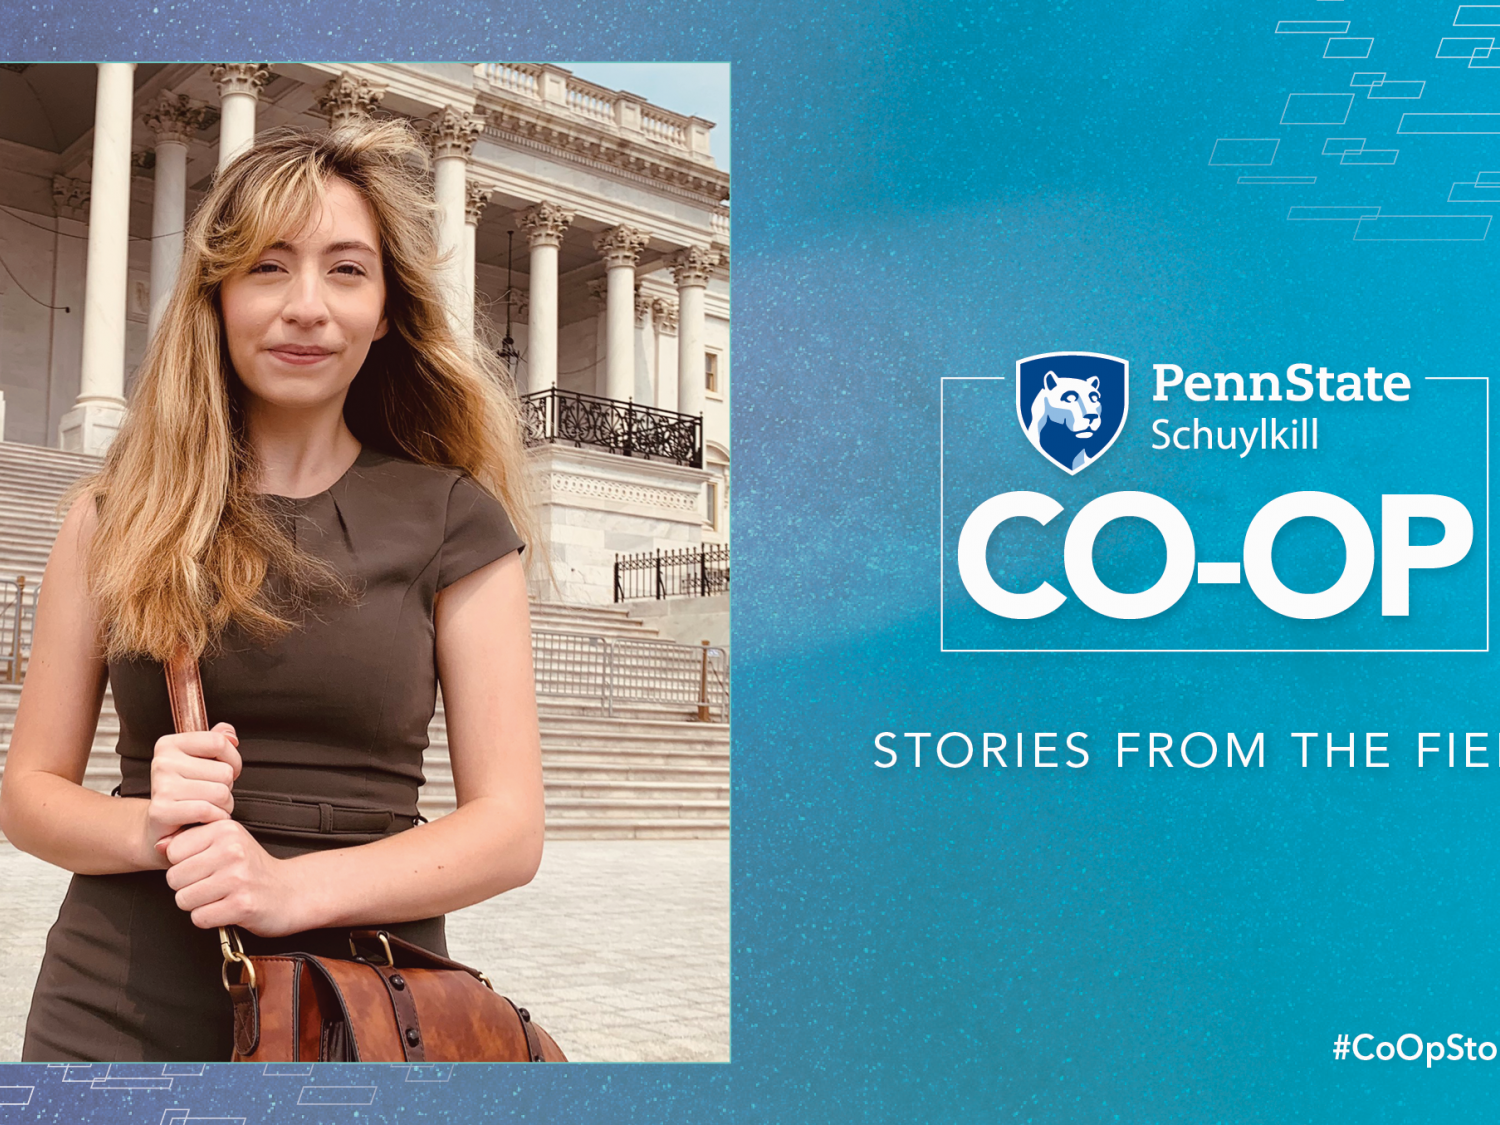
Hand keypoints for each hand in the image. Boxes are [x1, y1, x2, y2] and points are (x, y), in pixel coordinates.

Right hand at [146, 722, 240, 860]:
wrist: (161, 827)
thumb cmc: (187, 792)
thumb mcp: (202, 761)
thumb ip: (218, 740)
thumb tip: (230, 734)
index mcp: (170, 744)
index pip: (219, 742)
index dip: (233, 760)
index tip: (226, 771)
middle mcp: (162, 762)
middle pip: (224, 771)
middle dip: (227, 788)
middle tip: (211, 796)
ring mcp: (160, 786)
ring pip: (220, 793)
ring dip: (224, 806)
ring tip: (209, 808)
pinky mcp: (161, 811)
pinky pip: (206, 811)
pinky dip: (215, 818)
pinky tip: (206, 819)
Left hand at [162, 818, 305, 935]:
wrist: (290, 892)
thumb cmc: (253, 869)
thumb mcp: (226, 843)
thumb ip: (191, 842)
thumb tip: (159, 846)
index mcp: (226, 830)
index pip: (173, 851)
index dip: (183, 864)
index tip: (204, 866)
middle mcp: (232, 851)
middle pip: (174, 877)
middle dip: (187, 887)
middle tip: (212, 885)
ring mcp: (238, 878)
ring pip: (184, 899)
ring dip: (197, 904)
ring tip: (219, 897)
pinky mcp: (242, 905)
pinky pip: (199, 917)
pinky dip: (209, 918)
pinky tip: (225, 909)